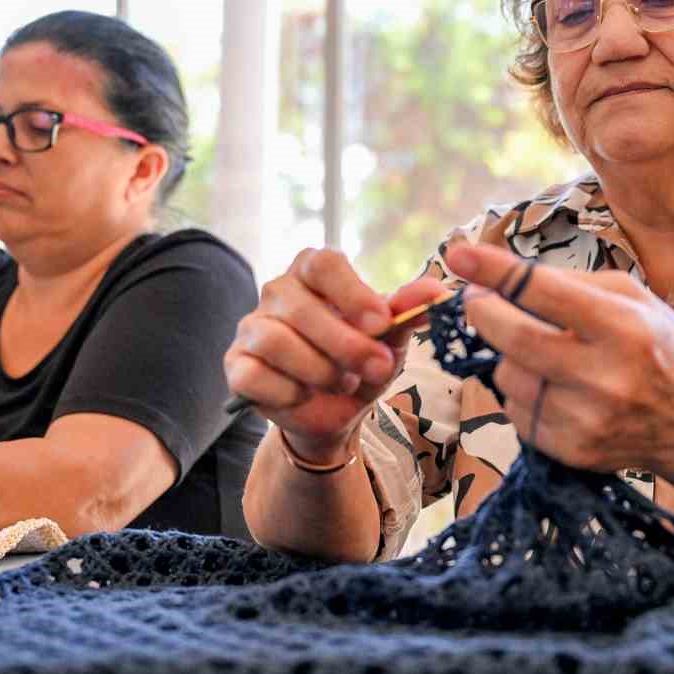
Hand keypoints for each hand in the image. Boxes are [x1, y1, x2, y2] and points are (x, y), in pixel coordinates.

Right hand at [224, 248, 449, 461]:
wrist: (336, 410)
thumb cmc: (362, 361)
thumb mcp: (390, 339)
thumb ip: (408, 312)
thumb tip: (436, 292)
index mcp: (314, 272)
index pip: (323, 263)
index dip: (352, 293)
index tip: (381, 324)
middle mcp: (278, 291)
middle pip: (300, 305)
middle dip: (346, 344)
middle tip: (376, 368)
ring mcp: (252, 326)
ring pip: (276, 340)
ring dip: (319, 369)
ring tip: (343, 381)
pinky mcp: (236, 363)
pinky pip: (253, 373)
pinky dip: (287, 390)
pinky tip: (305, 395)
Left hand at [445, 243, 673, 474]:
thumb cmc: (662, 348)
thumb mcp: (634, 298)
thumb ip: (571, 282)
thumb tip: (501, 275)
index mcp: (623, 328)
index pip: (544, 292)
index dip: (495, 271)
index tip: (459, 254)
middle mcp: (604, 376)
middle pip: (513, 339)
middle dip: (482, 312)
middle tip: (476, 299)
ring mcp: (586, 419)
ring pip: (508, 377)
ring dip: (507, 356)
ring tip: (537, 351)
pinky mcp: (572, 450)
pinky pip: (517, 412)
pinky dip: (521, 392)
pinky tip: (551, 386)